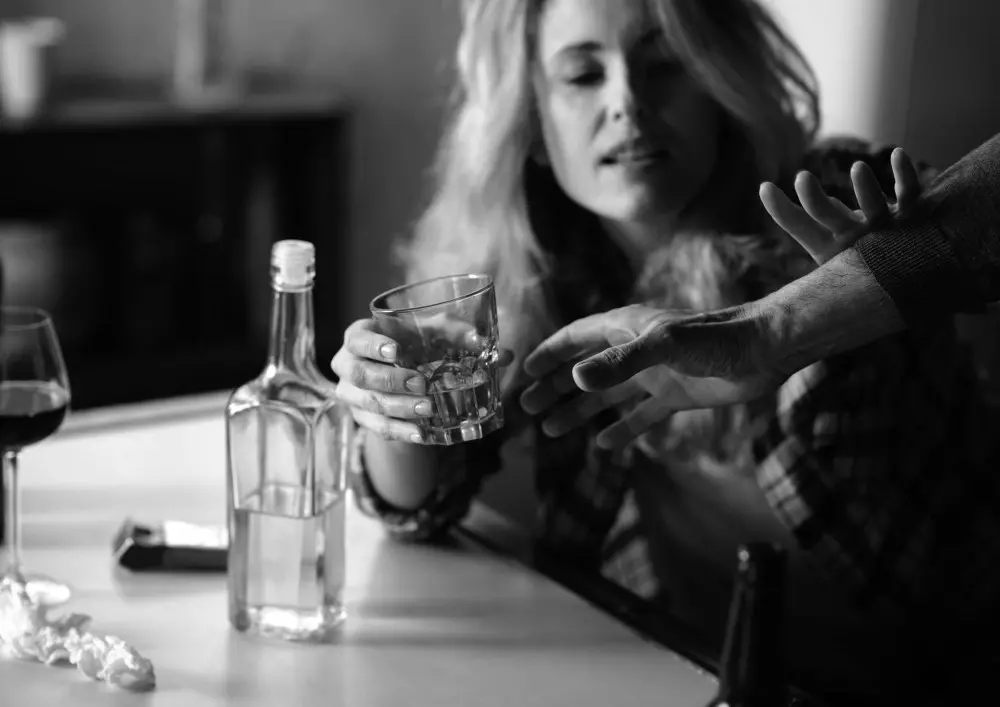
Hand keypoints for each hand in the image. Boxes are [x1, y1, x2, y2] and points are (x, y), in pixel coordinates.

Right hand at [332, 318, 513, 443]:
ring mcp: (352, 396)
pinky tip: (423, 434)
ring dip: (400, 408)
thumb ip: (463, 336)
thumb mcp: (435, 333)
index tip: (396, 351)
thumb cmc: (414, 343)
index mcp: (358, 336)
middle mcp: (348, 365)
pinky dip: (402, 432)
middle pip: (360, 375)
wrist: (399, 371)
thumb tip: (505, 354)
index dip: (371, 345)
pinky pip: (379, 429)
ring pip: (370, 405)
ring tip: (428, 408)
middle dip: (392, 380)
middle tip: (422, 383)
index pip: (355, 338)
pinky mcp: (363, 419)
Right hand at [521, 304, 787, 448]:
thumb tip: (575, 380)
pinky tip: (605, 445)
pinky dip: (622, 430)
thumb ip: (619, 363)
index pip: (575, 339)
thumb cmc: (715, 339)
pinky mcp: (675, 396)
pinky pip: (640, 416)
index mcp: (626, 327)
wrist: (764, 351)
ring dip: (580, 411)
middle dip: (556, 388)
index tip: (524, 374)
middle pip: (585, 369)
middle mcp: (635, 350)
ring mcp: (655, 374)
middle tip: (529, 409)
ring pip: (607, 395)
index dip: (549, 355)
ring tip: (552, 431)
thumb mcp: (662, 347)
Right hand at [760, 147, 921, 263]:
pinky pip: (910, 194)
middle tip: (802, 177)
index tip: (765, 187)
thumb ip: (799, 219)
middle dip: (815, 199)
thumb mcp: (824, 240)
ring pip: (874, 209)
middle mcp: (856, 239)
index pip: (801, 227)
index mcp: (831, 245)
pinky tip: (898, 153)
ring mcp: (885, 229)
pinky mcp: (912, 215)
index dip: (782, 210)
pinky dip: (905, 174)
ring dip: (866, 188)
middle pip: (832, 219)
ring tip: (857, 167)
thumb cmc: (859, 257)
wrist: (910, 277)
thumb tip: (765, 189)